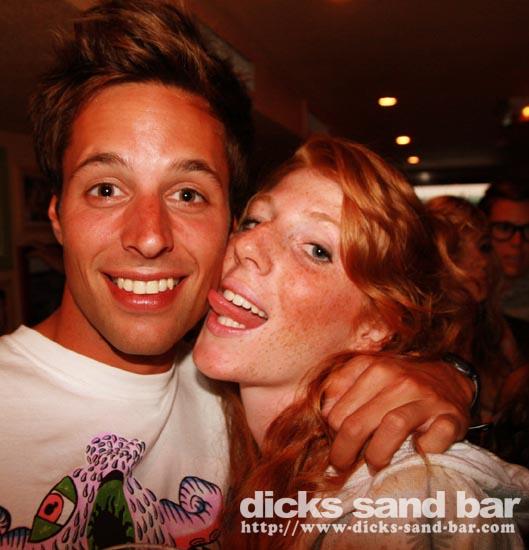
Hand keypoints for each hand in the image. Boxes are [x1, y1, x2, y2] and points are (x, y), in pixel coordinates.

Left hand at [322, 355, 472, 471]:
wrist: (448, 378)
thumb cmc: (397, 384)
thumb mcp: (366, 375)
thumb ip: (341, 390)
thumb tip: (325, 417)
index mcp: (371, 366)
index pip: (336, 409)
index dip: (331, 432)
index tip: (335, 441)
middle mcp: (397, 377)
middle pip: (357, 422)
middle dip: (344, 452)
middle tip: (343, 465)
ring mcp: (426, 397)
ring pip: (392, 427)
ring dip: (377, 455)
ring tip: (373, 465)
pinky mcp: (451, 417)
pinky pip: (434, 439)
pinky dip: (424, 450)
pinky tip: (416, 451)